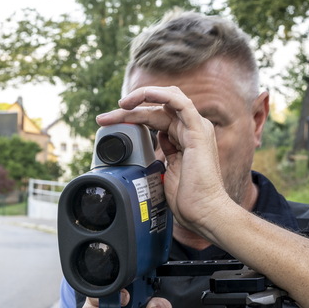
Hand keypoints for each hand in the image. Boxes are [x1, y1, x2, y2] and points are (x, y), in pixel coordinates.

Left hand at [96, 86, 231, 236]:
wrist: (203, 212)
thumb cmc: (188, 199)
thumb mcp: (168, 171)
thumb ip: (164, 154)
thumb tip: (154, 145)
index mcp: (184, 137)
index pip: (156, 115)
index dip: (132, 116)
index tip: (108, 124)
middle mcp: (191, 129)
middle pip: (156, 107)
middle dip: (129, 109)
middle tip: (105, 118)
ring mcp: (196, 128)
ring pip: (165, 101)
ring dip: (140, 98)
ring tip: (120, 106)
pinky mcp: (198, 131)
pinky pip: (180, 103)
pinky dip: (160, 95)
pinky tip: (142, 96)